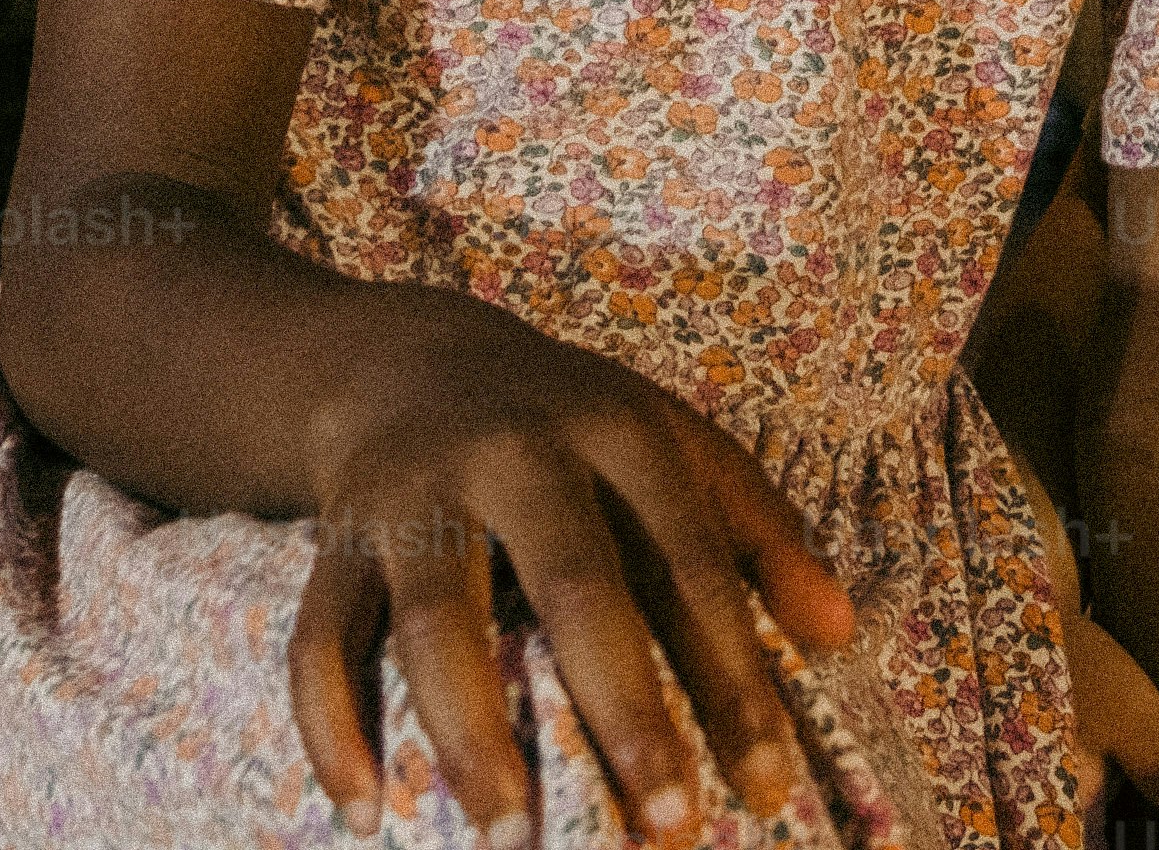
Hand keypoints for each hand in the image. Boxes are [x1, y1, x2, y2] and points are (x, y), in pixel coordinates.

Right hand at [285, 291, 862, 846]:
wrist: (408, 357)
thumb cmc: (571, 427)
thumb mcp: (675, 446)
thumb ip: (761, 535)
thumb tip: (839, 634)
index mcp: (618, 432)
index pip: (691, 564)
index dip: (733, 678)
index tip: (765, 789)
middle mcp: (515, 453)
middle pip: (573, 585)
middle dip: (623, 707)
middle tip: (665, 825)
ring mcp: (414, 494)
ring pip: (434, 620)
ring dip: (469, 733)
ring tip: (510, 835)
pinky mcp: (335, 538)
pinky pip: (319, 639)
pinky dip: (333, 725)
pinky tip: (364, 809)